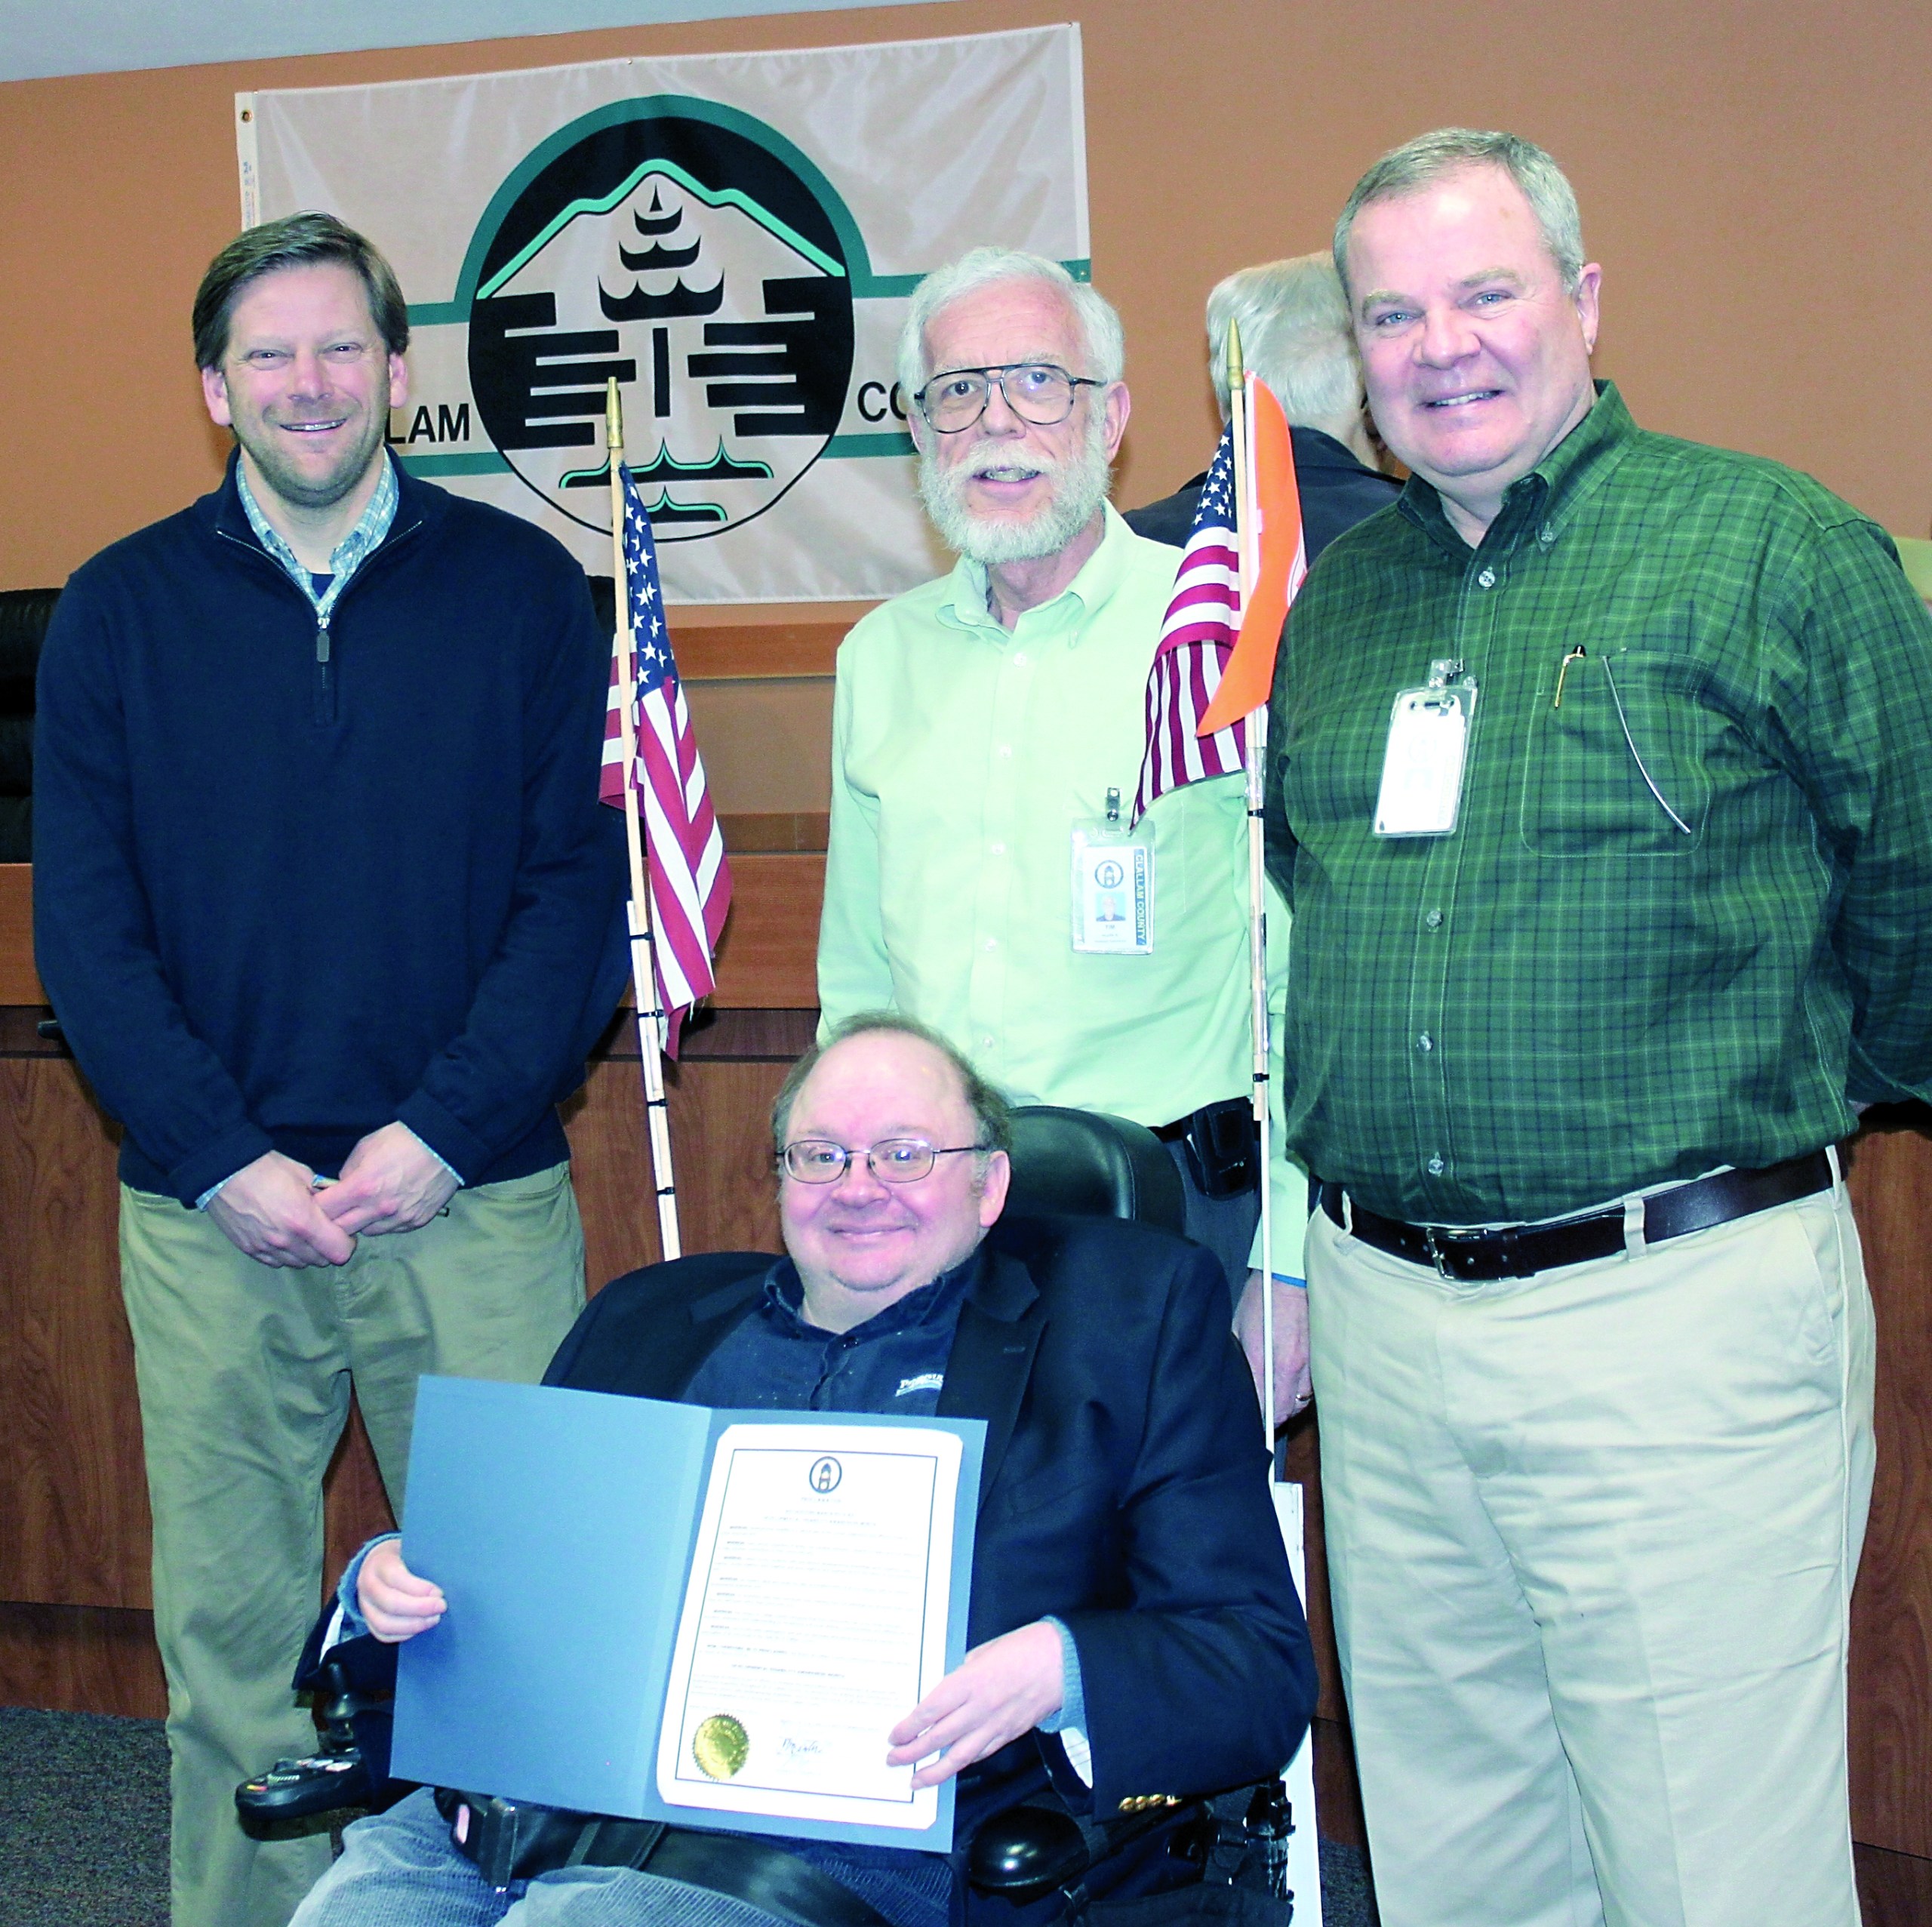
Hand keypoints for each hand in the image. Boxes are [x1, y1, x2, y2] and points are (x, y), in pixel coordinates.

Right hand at [207, 1151, 356, 1267]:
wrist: (224, 1171)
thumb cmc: (267, 1168)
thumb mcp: (305, 1175)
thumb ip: (324, 1195)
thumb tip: (337, 1206)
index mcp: (304, 1221)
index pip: (339, 1252)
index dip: (346, 1242)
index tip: (342, 1231)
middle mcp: (286, 1241)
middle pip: (321, 1261)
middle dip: (327, 1247)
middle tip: (323, 1230)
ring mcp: (266, 1248)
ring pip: (299, 1264)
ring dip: (306, 1252)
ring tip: (302, 1233)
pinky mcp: (250, 1250)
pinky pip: (276, 1262)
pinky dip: (285, 1254)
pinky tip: (283, 1237)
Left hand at [317, 1123, 459, 1236]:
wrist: (445, 1144)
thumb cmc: (402, 1139)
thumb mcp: (365, 1147)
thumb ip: (348, 1172)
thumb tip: (341, 1188)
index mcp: (362, 1187)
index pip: (324, 1211)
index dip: (317, 1207)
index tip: (319, 1201)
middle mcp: (378, 1209)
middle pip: (341, 1229)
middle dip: (334, 1220)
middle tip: (338, 1209)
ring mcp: (399, 1219)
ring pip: (366, 1232)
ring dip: (361, 1223)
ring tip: (368, 1206)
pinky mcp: (416, 1222)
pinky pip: (391, 1229)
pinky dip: (385, 1221)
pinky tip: (391, 1206)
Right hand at [357, 1538, 445, 1642]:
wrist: (376, 1563)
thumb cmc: (403, 1555)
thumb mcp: (411, 1547)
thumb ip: (425, 1558)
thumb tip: (451, 1572)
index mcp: (380, 1563)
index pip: (397, 1578)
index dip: (420, 1588)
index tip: (440, 1593)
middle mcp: (367, 1585)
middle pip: (390, 1604)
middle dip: (419, 1609)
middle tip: (441, 1607)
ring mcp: (364, 1605)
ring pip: (384, 1624)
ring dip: (413, 1625)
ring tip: (434, 1619)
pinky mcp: (368, 1620)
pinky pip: (382, 1634)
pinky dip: (403, 1635)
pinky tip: (421, 1627)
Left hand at [886, 1621, 1063, 1788]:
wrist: (1063, 1661)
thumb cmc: (1024, 1648)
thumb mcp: (982, 1652)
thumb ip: (961, 1674)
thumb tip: (944, 1691)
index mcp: (968, 1682)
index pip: (929, 1711)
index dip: (908, 1727)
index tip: (894, 1735)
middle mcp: (978, 1708)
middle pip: (938, 1737)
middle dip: (912, 1752)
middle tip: (893, 1759)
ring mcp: (995, 1725)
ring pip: (958, 1756)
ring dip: (933, 1770)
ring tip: (916, 1779)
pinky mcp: (1009, 1734)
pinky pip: (981, 1754)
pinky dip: (963, 1763)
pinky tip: (951, 1768)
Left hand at [1235, 1269, 1311, 1425]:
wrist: (1291, 1275)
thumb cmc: (1261, 1298)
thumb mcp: (1238, 1327)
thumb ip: (1240, 1359)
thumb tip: (1238, 1382)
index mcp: (1265, 1360)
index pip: (1264, 1407)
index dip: (1258, 1419)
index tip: (1253, 1421)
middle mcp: (1290, 1367)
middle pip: (1286, 1412)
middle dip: (1274, 1418)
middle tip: (1264, 1416)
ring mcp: (1309, 1362)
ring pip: (1302, 1402)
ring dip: (1290, 1405)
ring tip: (1278, 1401)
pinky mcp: (1321, 1356)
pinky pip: (1313, 1386)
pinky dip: (1303, 1391)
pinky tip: (1293, 1385)